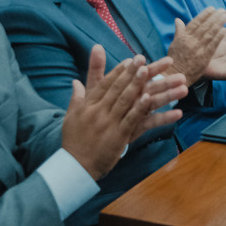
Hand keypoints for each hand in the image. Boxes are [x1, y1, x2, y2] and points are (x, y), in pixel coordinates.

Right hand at [62, 50, 186, 179]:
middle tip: (144, 59)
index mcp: (88, 104)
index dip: (119, 71)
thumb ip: (77, 97)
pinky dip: (142, 108)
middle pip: (119, 88)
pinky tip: (151, 98)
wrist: (75, 166)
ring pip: (129, 100)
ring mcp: (109, 123)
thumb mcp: (71, 115)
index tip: (132, 59)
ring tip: (154, 73)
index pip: (105, 84)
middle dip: (132, 72)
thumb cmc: (74, 140)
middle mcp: (99, 110)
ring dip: (141, 85)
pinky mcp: (119, 136)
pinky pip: (134, 120)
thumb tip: (75, 81)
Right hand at [165, 7, 225, 84]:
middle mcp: (190, 41)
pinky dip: (218, 37)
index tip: (212, 8)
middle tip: (222, 11)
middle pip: (205, 26)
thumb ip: (179, 31)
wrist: (176, 75)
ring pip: (210, 33)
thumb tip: (177, 20)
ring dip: (218, 24)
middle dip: (214, 17)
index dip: (205, 14)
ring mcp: (197, 49)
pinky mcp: (204, 57)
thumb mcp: (174, 43)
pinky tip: (224, 30)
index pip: (196, 22)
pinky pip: (212, 45)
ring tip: (225, 16)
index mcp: (183, 36)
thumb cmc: (175, 58)